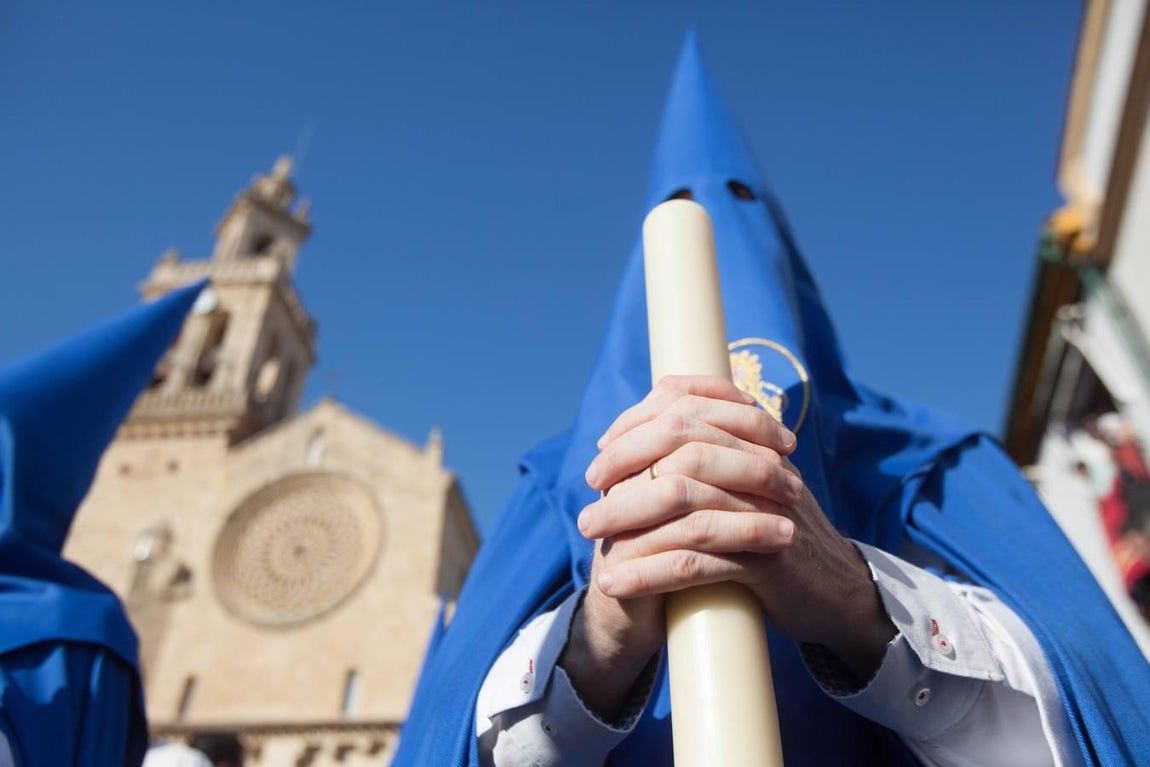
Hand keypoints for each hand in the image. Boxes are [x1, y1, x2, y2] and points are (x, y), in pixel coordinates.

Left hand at [560, 376, 894, 717]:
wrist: (834, 591)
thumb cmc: (771, 535)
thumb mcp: (745, 483)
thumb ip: (705, 453)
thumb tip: (636, 433)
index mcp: (754, 441)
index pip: (687, 405)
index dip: (637, 422)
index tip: (602, 450)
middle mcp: (762, 465)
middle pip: (680, 445)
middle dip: (623, 464)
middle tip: (590, 493)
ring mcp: (765, 511)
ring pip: (683, 502)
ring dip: (625, 517)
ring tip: (588, 533)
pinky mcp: (767, 561)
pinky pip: (696, 563)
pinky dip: (648, 574)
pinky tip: (616, 585)